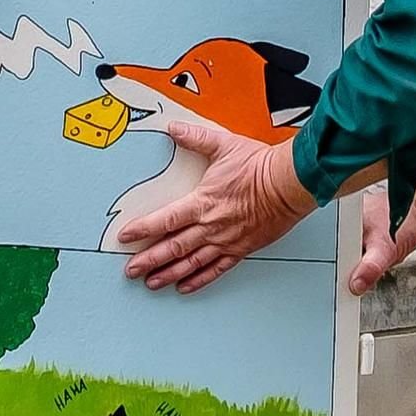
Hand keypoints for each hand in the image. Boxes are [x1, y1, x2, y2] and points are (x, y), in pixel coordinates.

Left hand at [114, 108, 316, 292]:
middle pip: (173, 248)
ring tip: (152, 283)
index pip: (165, 220)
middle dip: (149, 260)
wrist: (289, 184)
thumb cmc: (259, 167)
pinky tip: (186, 286)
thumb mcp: (224, 145)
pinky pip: (216, 269)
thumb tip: (173, 128)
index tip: (125, 237)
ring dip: (169, 274)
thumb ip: (195, 138)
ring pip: (191, 263)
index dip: (143, 229)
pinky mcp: (240, 249)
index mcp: (203, 203)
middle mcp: (211, 226)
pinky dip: (199, 279)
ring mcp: (226, 241)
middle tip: (131, 270)